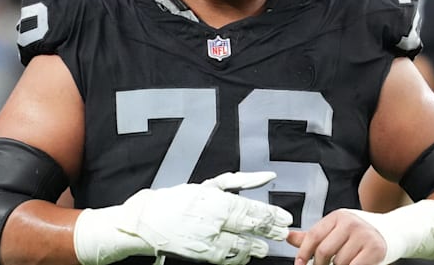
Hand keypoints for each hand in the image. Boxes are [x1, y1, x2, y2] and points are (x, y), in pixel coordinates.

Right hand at [74, 171, 292, 264]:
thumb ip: (240, 181)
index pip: (252, 210)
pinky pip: (227, 259)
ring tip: (265, 246)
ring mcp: (207, 240)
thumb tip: (267, 176)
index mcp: (216, 200)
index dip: (272, 216)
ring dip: (257, 247)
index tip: (286, 218)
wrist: (147, 221)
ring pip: (241, 247)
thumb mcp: (209, 185)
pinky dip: (239, 257)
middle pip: (250, 228)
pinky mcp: (201, 255)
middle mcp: (213, 221)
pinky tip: (246, 254)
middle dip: (269, 231)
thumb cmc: (178, 199)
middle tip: (282, 233)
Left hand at [287, 209, 388, 264]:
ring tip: (344, 263)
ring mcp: (364, 235)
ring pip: (339, 263)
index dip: (303, 253)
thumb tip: (288, 237)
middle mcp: (350, 223)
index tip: (300, 264)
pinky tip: (352, 264)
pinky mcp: (375, 249)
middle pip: (324, 251)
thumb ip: (313, 236)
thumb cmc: (361, 232)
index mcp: (338, 216)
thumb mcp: (337, 229)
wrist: (394, 231)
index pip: (313, 236)